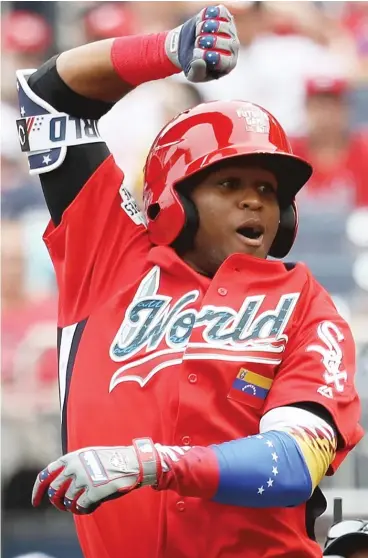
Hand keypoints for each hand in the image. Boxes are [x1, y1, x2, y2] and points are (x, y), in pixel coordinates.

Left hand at [32, 438, 160, 513]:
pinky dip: (84, 510)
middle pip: (54, 492)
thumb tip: (58, 486)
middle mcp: (75, 467)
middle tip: (64, 506)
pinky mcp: (94, 491)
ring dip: (74, 507)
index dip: (38, 490)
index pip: (45, 475)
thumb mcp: (88, 455)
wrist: (133, 462)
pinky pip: (81, 508)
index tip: (36, 501)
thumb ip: (72, 465)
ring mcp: (84, 479)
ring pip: (68, 502)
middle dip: (57, 503)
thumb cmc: (111, 460)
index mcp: (72, 457)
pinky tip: (92, 506)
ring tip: (83, 504)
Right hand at [165, 5, 238, 82]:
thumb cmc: (193, 64)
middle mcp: (233, 47)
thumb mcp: (193, 74)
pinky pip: (218, 12)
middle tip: (196, 43)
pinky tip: (200, 22)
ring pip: (221, 25)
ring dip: (204, 28)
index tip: (196, 53)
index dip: (210, 56)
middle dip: (207, 42)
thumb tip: (199, 61)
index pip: (226, 61)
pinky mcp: (224, 16)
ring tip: (198, 34)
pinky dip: (206, 16)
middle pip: (226, 42)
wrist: (189, 46)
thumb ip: (197, 71)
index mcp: (229, 64)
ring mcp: (230, 30)